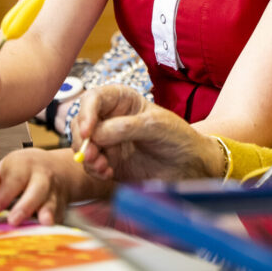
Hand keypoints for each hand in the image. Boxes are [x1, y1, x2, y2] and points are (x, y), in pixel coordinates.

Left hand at [0, 147, 108, 226]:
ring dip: (48, 212)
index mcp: (23, 165)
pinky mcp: (62, 204)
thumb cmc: (23, 171)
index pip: (13, 180)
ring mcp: (54, 190)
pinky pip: (60, 213)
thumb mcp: (8, 170)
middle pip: (36, 189)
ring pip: (52, 201)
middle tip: (13, 220)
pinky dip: (56, 221)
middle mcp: (41, 176)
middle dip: (26, 205)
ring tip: (45, 222)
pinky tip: (49, 231)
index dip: (2, 196)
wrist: (57, 168)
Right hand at [73, 85, 223, 181]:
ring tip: (102, 166)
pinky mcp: (108, 162)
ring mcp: (108, 141)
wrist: (190, 166)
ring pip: (82, 145)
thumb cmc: (177, 137)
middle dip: (83, 139)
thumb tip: (95, 134)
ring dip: (87, 157)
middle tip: (91, 155)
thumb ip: (125, 127)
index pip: (94, 99)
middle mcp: (110, 119)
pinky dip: (94, 169)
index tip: (88, 130)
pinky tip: (107, 173)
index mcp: (122, 100)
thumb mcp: (155, 126)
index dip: (86, 113)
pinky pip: (90, 165)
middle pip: (81, 123)